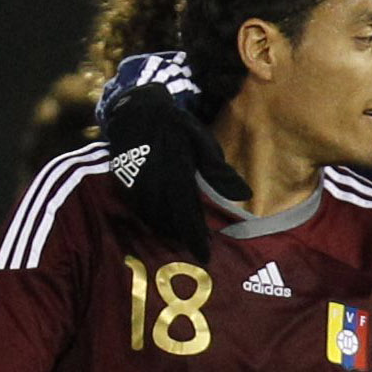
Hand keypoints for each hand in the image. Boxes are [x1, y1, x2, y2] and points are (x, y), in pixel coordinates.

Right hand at [106, 84, 250, 252]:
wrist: (135, 114)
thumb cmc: (175, 128)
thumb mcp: (202, 142)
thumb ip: (219, 172)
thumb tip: (245, 194)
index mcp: (177, 177)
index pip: (188, 217)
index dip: (196, 239)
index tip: (206, 256)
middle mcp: (155, 187)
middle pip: (170, 224)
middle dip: (184, 238)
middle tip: (198, 246)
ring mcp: (137, 189)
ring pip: (154, 222)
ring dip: (169, 232)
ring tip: (182, 236)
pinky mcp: (125, 189)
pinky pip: (141, 214)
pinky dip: (154, 221)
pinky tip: (164, 221)